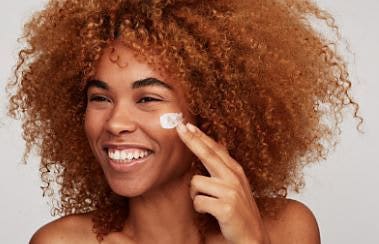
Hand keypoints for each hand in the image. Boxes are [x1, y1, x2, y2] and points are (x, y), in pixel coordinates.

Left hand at [176, 122, 270, 243]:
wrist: (253, 236)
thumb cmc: (239, 211)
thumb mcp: (235, 186)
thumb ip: (223, 169)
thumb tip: (210, 149)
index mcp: (235, 171)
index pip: (215, 149)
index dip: (200, 137)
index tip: (188, 126)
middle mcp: (234, 177)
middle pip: (208, 154)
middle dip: (192, 139)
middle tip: (179, 127)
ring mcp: (231, 191)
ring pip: (196, 183)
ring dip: (195, 195)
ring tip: (208, 204)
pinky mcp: (226, 206)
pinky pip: (198, 201)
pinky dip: (199, 208)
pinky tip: (210, 212)